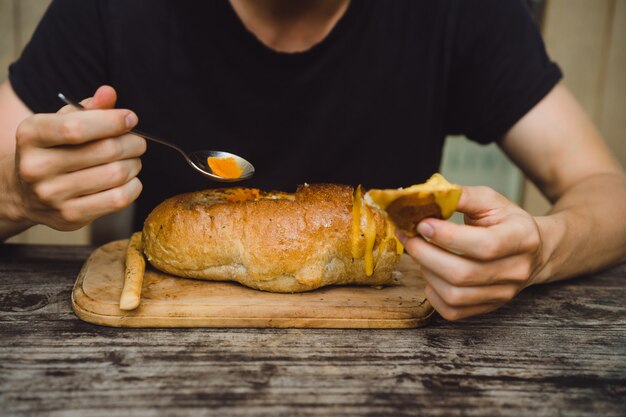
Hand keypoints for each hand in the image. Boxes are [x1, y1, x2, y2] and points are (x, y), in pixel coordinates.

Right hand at [13, 85, 145, 230]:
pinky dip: (134, 186)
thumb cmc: (51, 150)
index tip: (130, 118)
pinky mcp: (70, 217)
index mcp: (31, 135)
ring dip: (134, 164)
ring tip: (131, 160)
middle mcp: (36, 167)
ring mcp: (52, 195)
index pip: (77, 127)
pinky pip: (118, 199)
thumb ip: (87, 108)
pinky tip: (129, 180)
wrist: (24, 192)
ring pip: (116, 174)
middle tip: (137, 141)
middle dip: (132, 143)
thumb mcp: (60, 122)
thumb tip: (109, 94)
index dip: (112, 121)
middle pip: (105, 151)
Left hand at [397, 186, 543, 319]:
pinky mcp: (488, 307)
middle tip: (408, 236)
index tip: (422, 224)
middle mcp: (517, 271)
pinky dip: (432, 292)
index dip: (447, 237)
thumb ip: (461, 196)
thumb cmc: (506, 222)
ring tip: (419, 251)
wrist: (532, 249)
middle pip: (463, 274)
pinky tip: (430, 272)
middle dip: (426, 254)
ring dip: (426, 272)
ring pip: (454, 295)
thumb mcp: (490, 200)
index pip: (484, 245)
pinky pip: (452, 310)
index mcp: (522, 238)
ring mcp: (503, 293)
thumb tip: (427, 197)